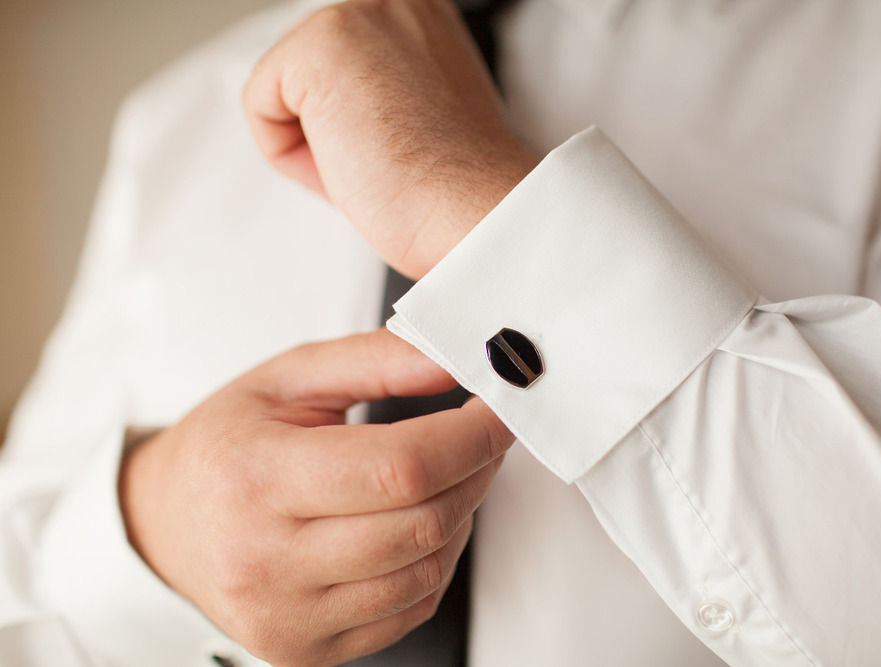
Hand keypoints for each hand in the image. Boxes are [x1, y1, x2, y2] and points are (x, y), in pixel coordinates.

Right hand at [119, 329, 513, 665]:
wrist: (167, 524)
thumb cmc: (227, 446)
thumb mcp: (288, 378)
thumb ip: (375, 359)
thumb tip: (454, 358)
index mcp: (255, 479)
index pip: (401, 467)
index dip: (471, 436)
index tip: (499, 408)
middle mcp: (266, 561)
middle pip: (423, 521)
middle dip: (476, 470)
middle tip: (481, 434)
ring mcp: (288, 618)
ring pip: (427, 568)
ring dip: (462, 514)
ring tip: (446, 474)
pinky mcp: (309, 651)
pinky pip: (412, 608)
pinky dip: (436, 558)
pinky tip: (418, 522)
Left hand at [243, 0, 539, 278]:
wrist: (477, 215)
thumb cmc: (460, 188)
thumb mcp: (422, 113)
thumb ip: (382, 88)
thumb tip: (344, 106)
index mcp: (422, 15)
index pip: (341, 69)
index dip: (360, 127)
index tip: (401, 150)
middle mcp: (394, 1)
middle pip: (308, 77)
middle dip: (337, 133)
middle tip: (393, 161)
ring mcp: (357, 16)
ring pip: (285, 92)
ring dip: (320, 147)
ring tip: (380, 162)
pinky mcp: (318, 47)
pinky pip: (260, 107)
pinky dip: (294, 158)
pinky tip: (356, 163)